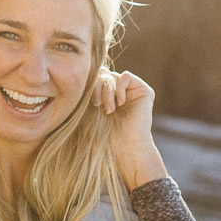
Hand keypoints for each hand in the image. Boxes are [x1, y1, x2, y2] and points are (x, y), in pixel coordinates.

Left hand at [96, 69, 167, 189]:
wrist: (125, 147)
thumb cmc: (103, 136)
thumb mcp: (87, 112)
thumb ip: (84, 93)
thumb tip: (76, 72)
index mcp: (105, 96)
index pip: (94, 78)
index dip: (88, 86)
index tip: (87, 104)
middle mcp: (119, 92)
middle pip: (102, 74)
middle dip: (97, 88)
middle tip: (96, 105)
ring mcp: (132, 91)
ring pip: (112, 76)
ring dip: (107, 91)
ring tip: (108, 109)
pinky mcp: (144, 91)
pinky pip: (126, 76)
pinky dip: (119, 87)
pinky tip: (120, 103)